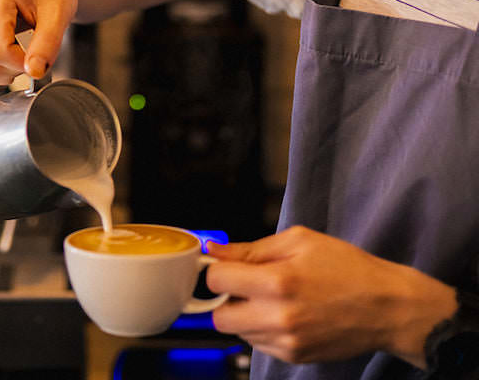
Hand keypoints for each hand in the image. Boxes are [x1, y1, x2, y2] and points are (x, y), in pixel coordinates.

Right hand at [0, 0, 80, 83]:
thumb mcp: (59, 13)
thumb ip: (47, 44)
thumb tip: (35, 72)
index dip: (21, 64)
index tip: (41, 58)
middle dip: (15, 68)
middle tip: (37, 52)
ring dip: (9, 69)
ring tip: (28, 49)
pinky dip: (2, 66)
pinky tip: (18, 50)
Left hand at [206, 225, 456, 366]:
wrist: (386, 307)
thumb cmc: (346, 266)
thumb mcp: (299, 241)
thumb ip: (252, 248)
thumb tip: (214, 251)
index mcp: (277, 281)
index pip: (217, 281)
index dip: (219, 269)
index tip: (230, 265)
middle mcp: (278, 317)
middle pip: (219, 317)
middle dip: (226, 298)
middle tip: (246, 285)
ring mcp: (287, 342)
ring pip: (238, 333)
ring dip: (245, 314)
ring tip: (272, 298)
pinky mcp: (295, 357)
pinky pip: (259, 345)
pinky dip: (263, 329)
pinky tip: (285, 313)